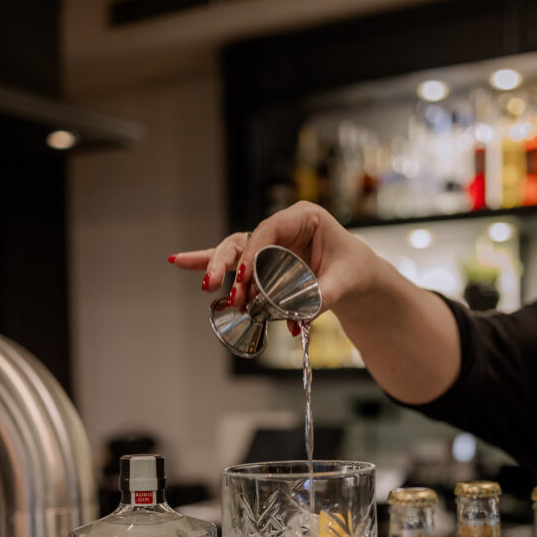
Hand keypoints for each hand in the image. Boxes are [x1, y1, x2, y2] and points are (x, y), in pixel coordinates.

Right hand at [168, 202, 376, 326]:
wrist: (356, 277)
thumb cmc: (353, 271)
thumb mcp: (345, 282)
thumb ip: (324, 297)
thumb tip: (297, 319)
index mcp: (304, 217)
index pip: (270, 229)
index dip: (253, 251)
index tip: (245, 277)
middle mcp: (281, 227)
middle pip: (246, 239)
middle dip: (228, 263)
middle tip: (216, 287)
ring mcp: (269, 243)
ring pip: (235, 250)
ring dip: (216, 267)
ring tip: (205, 287)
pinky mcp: (263, 261)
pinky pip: (233, 261)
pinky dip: (207, 262)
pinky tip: (179, 262)